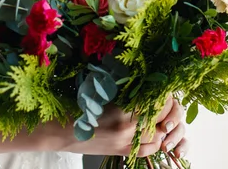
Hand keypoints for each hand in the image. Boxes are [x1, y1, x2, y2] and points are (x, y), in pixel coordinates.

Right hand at [49, 98, 187, 158]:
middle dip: (166, 110)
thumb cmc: (76, 105)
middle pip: (160, 120)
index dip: (162, 96)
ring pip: (158, 136)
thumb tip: (140, 76)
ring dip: (161, 125)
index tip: (162, 87)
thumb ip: (121, 87)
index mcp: (120, 110)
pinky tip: (152, 132)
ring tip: (158, 114)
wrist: (62, 131)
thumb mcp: (98, 90)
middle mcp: (127, 129)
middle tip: (164, 99)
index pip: (154, 103)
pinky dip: (156, 141)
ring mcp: (126, 143)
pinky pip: (150, 150)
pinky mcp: (123, 152)